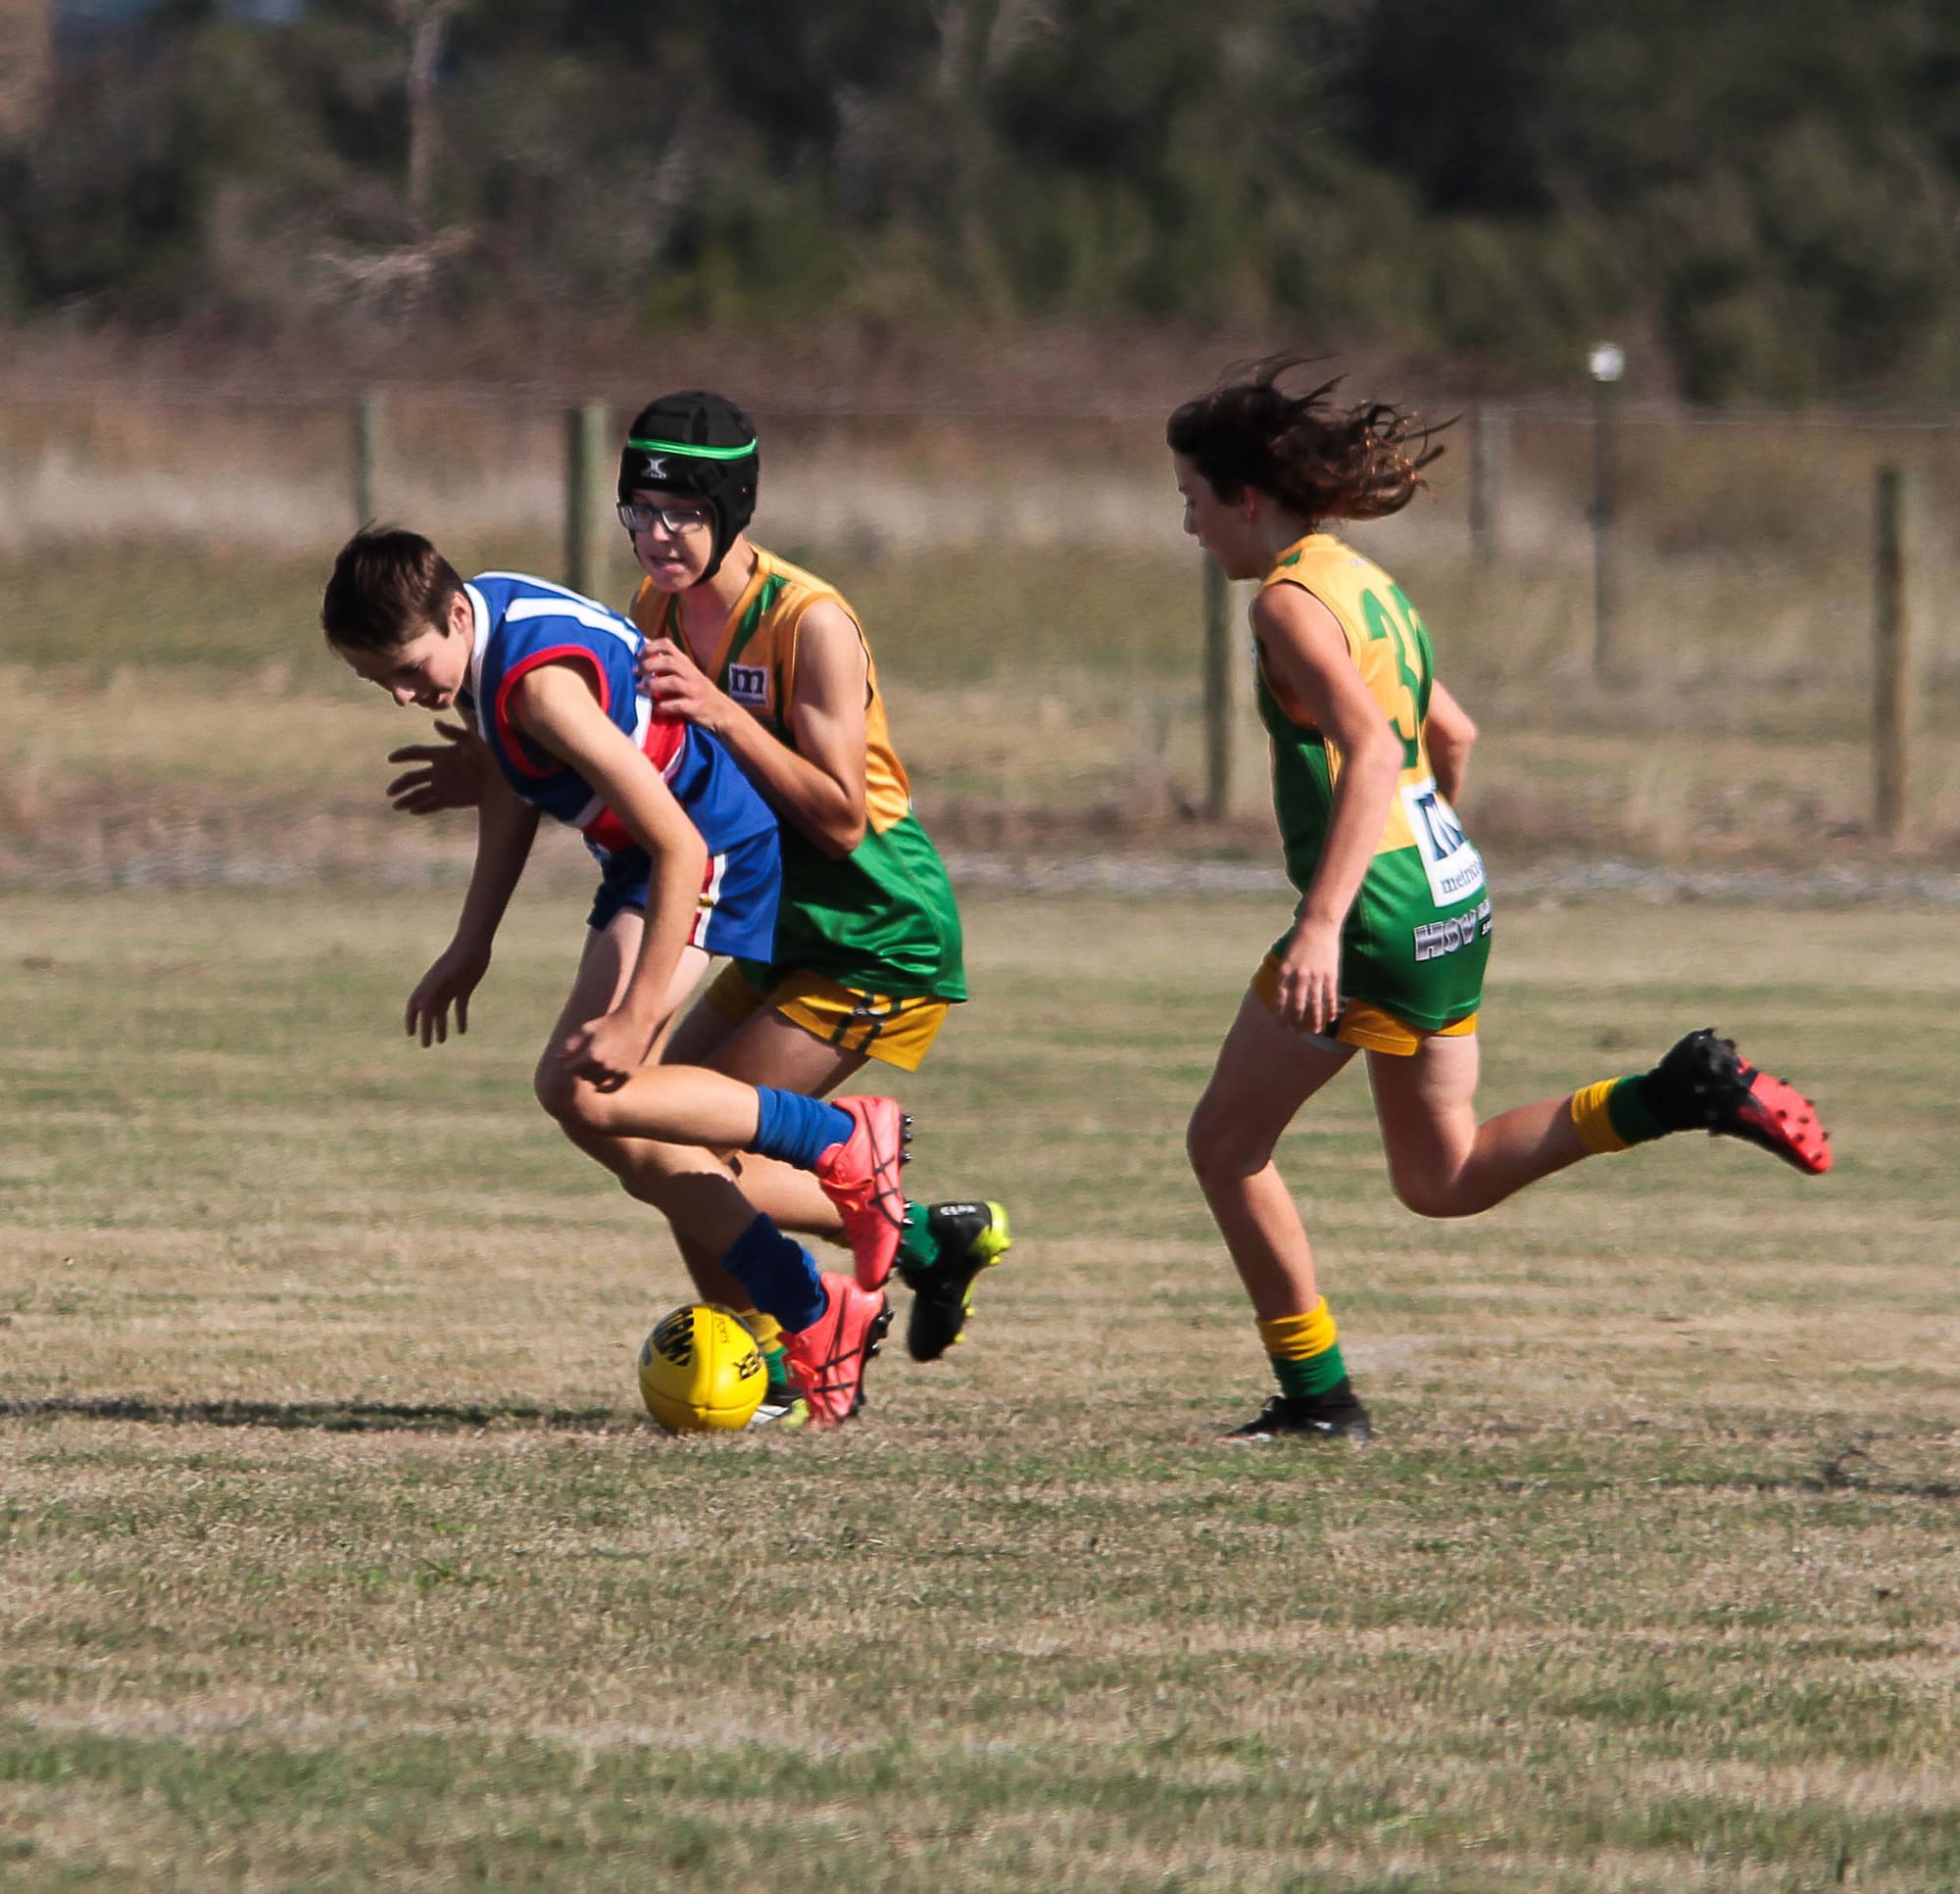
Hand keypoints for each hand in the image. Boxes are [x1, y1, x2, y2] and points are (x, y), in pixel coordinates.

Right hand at [386, 721, 483, 814]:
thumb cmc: (491, 754)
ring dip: (407, 799)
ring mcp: (444, 786)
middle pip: (413, 777)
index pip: (417, 753)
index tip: (391, 759)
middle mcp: (439, 771)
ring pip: (420, 794)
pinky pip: (433, 805)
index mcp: (441, 754)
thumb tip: (435, 722)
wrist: (504, 776)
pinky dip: (422, 808)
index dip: (403, 755)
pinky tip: (412, 811)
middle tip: (389, 792)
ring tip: (395, 806)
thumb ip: (453, 732)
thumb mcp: (473, 740)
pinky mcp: (451, 800)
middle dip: (400, 784)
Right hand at [405, 939, 490, 1045]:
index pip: (415, 1007)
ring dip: (441, 1026)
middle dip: (426, 1029)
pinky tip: (462, 1031)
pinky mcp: (465, 988)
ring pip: (443, 1011)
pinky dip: (460, 1019)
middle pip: (429, 1013)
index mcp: (428, 985)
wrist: (474, 945)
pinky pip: (460, 1007)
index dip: (411, 1020)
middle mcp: (438, 988)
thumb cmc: (456, 959)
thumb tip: (420, 1008)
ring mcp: (451, 988)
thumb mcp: (442, 976)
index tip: (410, 1035)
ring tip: (442, 1042)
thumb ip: (430, 990)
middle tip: (426, 1046)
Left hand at [559, 1009, 655, 1091]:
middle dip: (581, 1070)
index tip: (570, 1060)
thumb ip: (571, 1044)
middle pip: (584, 1077)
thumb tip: (558, 1057)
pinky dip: (607, 1084)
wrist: (636, 1020)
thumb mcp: (586, 1029)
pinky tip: (603, 1079)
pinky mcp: (628, 1074)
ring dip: (594, 1077)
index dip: (568, 1065)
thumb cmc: (609, 1022)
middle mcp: (605, 1066)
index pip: (571, 1070)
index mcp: (592, 1055)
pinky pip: (613, 1086)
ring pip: (598, 1083)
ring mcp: (618, 1071)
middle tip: (584, 1061)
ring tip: (596, 1065)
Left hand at [637, 638, 724, 731]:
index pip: (668, 645)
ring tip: (639, 689)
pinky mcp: (695, 707)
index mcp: (686, 663)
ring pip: (673, 682)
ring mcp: (694, 690)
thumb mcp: (686, 672)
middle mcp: (691, 674)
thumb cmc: (698, 691)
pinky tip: (655, 708)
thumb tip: (646, 644)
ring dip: (653, 685)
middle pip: (669, 662)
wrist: (723, 712)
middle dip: (649, 666)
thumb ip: (668, 661)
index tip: (638, 655)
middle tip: (636, 673)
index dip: (651, 647)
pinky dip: (663, 706)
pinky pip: (677, 705)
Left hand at [1272, 917, 1342, 1035]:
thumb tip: (1285, 993)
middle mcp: (1299, 976)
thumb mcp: (1287, 957)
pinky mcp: (1331, 974)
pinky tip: (1332, 1019)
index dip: (1281, 1014)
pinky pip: (1331, 996)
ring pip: (1315, 1004)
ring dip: (1315, 1020)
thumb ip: (1286, 975)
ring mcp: (1316, 976)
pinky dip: (1331, 1008)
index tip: (1281, 1025)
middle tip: (1296, 1032)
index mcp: (1285, 971)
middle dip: (1296, 1021)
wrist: (1318, 925)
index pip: (1281, 999)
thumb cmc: (1300, 939)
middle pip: (1298, 1005)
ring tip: (1315, 1032)